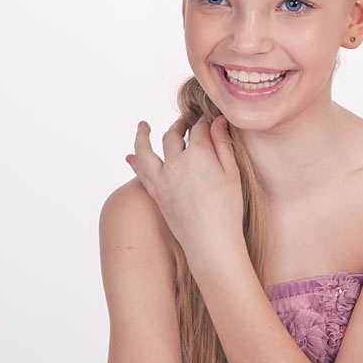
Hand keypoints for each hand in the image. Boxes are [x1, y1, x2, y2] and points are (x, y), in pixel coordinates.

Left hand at [125, 114, 244, 258]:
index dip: (205, 123)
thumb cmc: (227, 210)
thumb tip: (218, 121)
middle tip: (184, 121)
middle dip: (179, 125)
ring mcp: (162, 178)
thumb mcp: (232, 173)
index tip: (209, 121)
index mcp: (199, 154)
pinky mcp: (155, 193)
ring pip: (146, 149)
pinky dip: (134, 162)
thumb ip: (223, 144)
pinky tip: (130, 156)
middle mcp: (176, 162)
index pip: (199, 129)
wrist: (210, 242)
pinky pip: (140, 172)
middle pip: (173, 135)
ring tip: (142, 126)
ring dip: (142, 135)